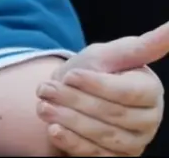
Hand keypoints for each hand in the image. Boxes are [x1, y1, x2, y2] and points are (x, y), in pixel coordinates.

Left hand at [36, 20, 168, 155]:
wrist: (71, 95)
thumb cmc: (93, 70)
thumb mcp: (109, 54)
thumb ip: (141, 45)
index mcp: (150, 91)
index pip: (126, 93)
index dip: (95, 85)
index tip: (70, 74)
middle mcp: (149, 120)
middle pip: (112, 115)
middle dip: (74, 101)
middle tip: (45, 90)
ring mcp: (134, 143)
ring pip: (102, 136)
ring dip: (68, 121)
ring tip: (42, 106)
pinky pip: (95, 155)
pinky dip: (72, 143)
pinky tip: (53, 130)